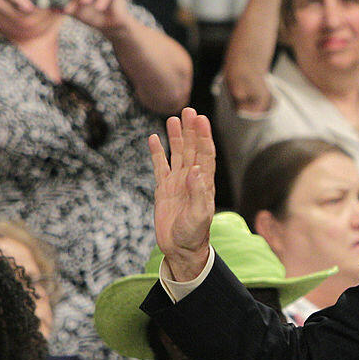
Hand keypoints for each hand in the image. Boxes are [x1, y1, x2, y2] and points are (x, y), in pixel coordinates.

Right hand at [149, 107, 215, 279]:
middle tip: (188, 109)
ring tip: (173, 118)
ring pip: (177, 154)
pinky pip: (160, 167)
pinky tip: (153, 139)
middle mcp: (192, 180)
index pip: (205, 155)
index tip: (201, 119)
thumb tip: (196, 169)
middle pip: (191, 149)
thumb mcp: (199, 216)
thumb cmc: (194, 235)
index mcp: (204, 184)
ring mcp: (177, 183)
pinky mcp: (164, 190)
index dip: (204, 137)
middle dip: (191, 130)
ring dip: (176, 137)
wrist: (181, 249)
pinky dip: (157, 153)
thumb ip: (198, 193)